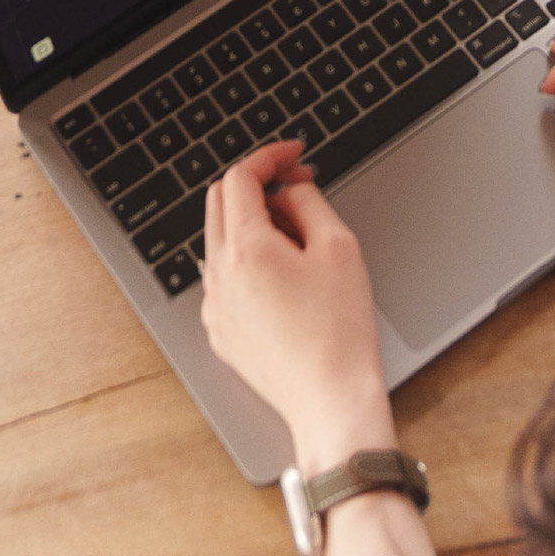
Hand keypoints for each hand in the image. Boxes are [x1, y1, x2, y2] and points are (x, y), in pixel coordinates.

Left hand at [201, 143, 392, 470]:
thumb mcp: (338, 247)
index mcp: (245, 249)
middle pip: (221, 204)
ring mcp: (214, 307)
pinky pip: (225, 280)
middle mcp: (218, 276)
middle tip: (298, 187)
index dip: (269, 157)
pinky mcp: (221, 332)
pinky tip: (287, 280)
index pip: (240, 179)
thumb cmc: (341, 330)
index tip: (294, 156)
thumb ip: (308, 203)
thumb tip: (288, 191)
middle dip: (258, 186)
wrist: (331, 400)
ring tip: (302, 242)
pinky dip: (248, 263)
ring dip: (254, 225)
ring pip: (221, 242)